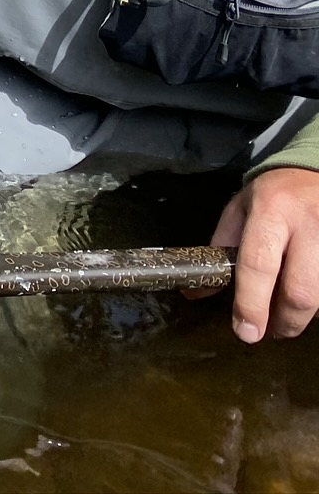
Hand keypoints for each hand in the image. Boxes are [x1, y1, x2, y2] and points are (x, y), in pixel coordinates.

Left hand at [213, 166, 318, 341]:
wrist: (316, 172)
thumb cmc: (274, 195)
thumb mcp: (240, 210)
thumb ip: (219, 249)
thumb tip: (196, 291)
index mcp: (271, 210)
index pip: (258, 264)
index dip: (252, 304)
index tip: (246, 331)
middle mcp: (308, 224)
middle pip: (300, 291)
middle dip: (284, 321)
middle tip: (271, 330)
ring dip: (304, 316)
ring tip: (288, 313)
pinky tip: (308, 297)